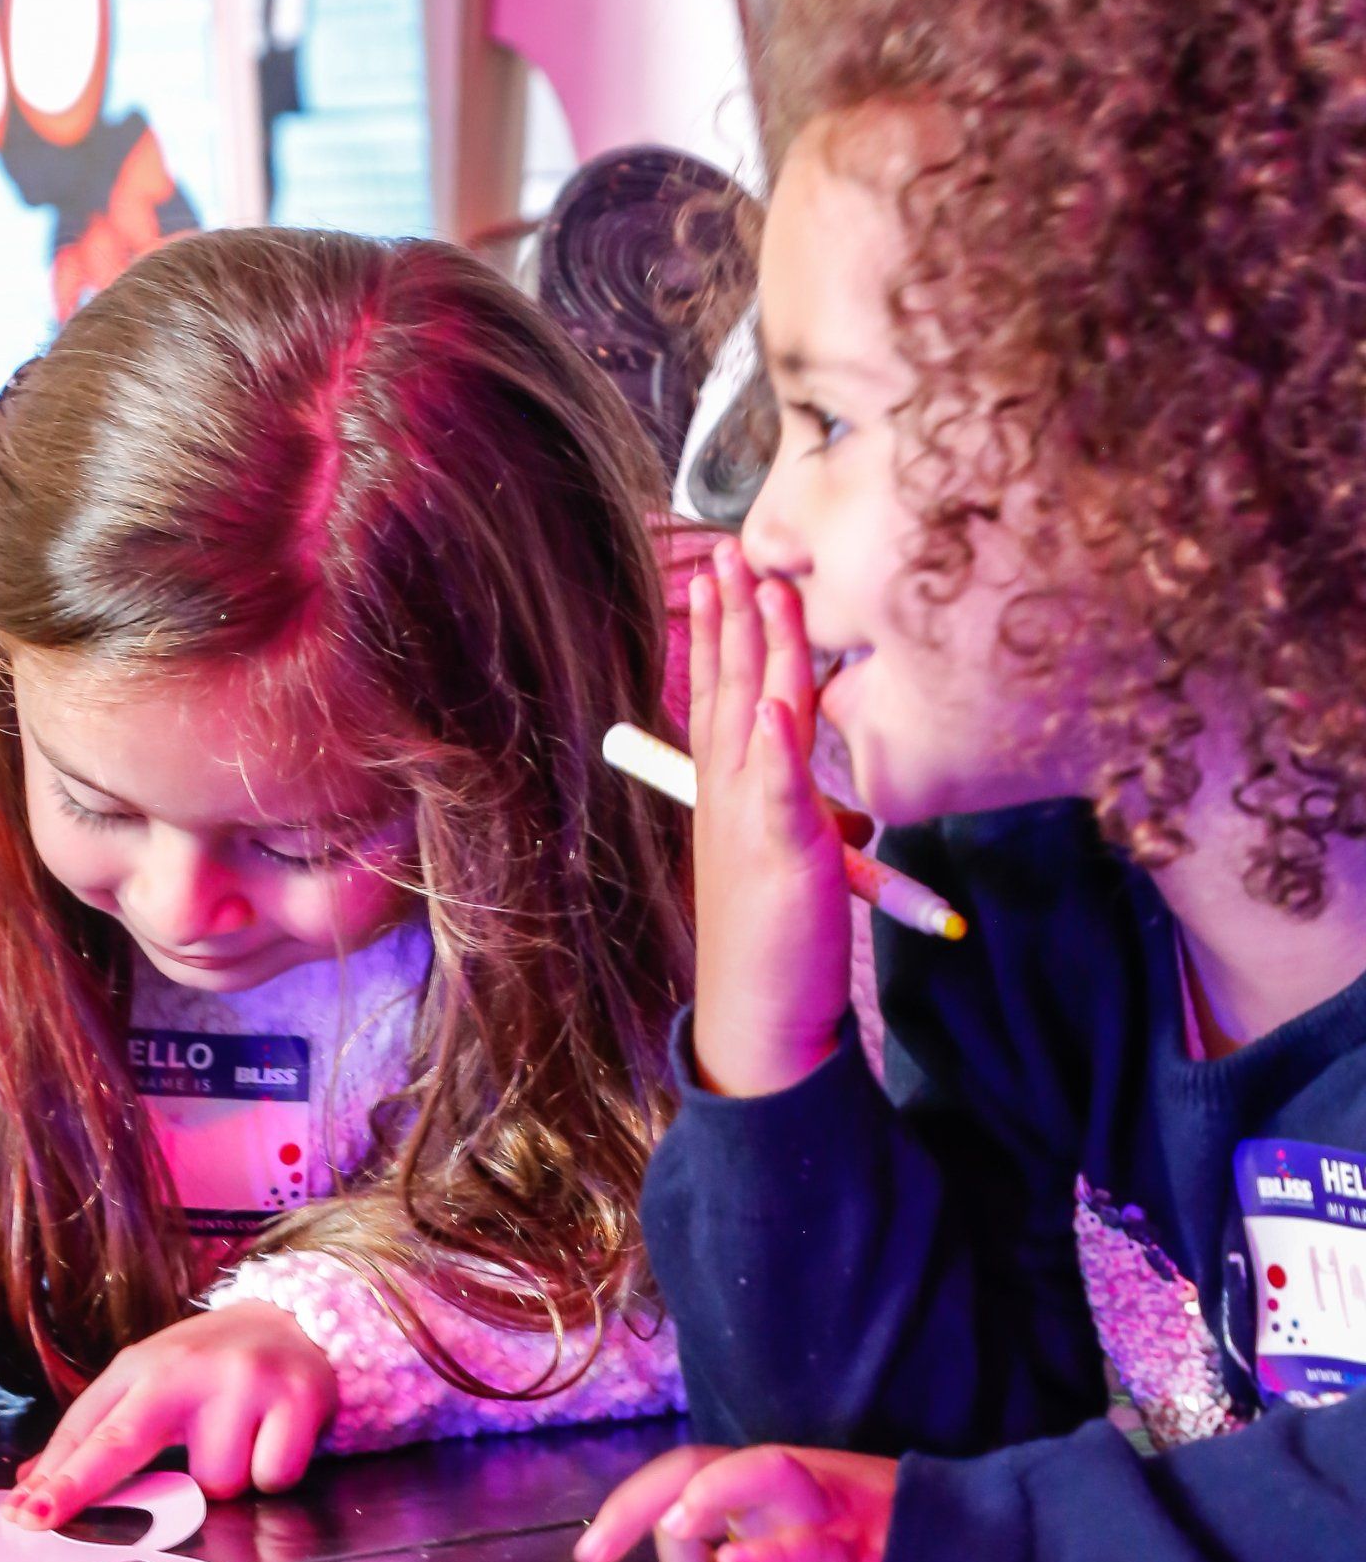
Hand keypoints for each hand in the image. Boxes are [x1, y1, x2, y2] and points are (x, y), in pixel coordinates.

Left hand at [6, 1303, 337, 1524]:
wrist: (296, 1321)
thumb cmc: (211, 1366)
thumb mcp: (149, 1382)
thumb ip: (96, 1429)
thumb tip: (33, 1481)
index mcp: (144, 1367)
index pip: (89, 1427)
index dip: (55, 1476)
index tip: (23, 1513)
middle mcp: (189, 1368)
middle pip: (125, 1440)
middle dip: (81, 1484)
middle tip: (42, 1518)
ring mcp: (245, 1381)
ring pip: (216, 1483)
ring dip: (226, 1479)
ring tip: (240, 1440)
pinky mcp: (298, 1398)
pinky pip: (271, 1478)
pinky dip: (273, 1473)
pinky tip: (274, 1439)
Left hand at [574, 1441, 897, 1561]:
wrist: (953, 1557)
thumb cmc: (860, 1554)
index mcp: (756, 1488)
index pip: (678, 1478)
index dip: (627, 1508)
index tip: (589, 1556)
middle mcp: (781, 1485)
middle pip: (697, 1467)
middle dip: (639, 1505)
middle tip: (598, 1554)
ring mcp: (821, 1507)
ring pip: (759, 1474)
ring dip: (707, 1499)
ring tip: (676, 1532)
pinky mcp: (858, 1546)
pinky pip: (811, 1541)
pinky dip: (770, 1551)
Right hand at [689, 542, 853, 1098]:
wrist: (760, 1013)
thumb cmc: (776, 937)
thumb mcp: (789, 859)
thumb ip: (805, 815)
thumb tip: (839, 803)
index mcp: (729, 789)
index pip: (723, 690)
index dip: (723, 628)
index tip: (726, 572)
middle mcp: (731, 792)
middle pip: (729, 685)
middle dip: (731, 614)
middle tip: (730, 548)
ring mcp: (753, 817)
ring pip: (752, 717)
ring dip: (752, 652)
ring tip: (757, 590)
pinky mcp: (782, 851)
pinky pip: (777, 789)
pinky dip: (773, 744)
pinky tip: (772, 704)